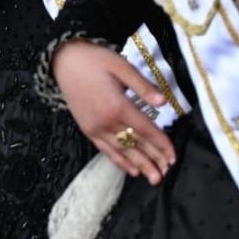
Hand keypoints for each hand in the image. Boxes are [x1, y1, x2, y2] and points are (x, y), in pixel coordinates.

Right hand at [52, 40, 173, 184]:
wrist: (65, 61)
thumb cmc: (96, 60)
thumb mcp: (122, 66)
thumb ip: (143, 86)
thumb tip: (164, 102)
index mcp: (118, 106)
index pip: (145, 130)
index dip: (161, 144)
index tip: (173, 156)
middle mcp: (106, 122)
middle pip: (134, 144)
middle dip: (152, 159)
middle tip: (166, 173)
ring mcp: (95, 128)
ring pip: (121, 151)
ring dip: (139, 165)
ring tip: (153, 178)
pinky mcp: (87, 130)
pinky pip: (105, 150)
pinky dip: (119, 161)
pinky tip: (131, 170)